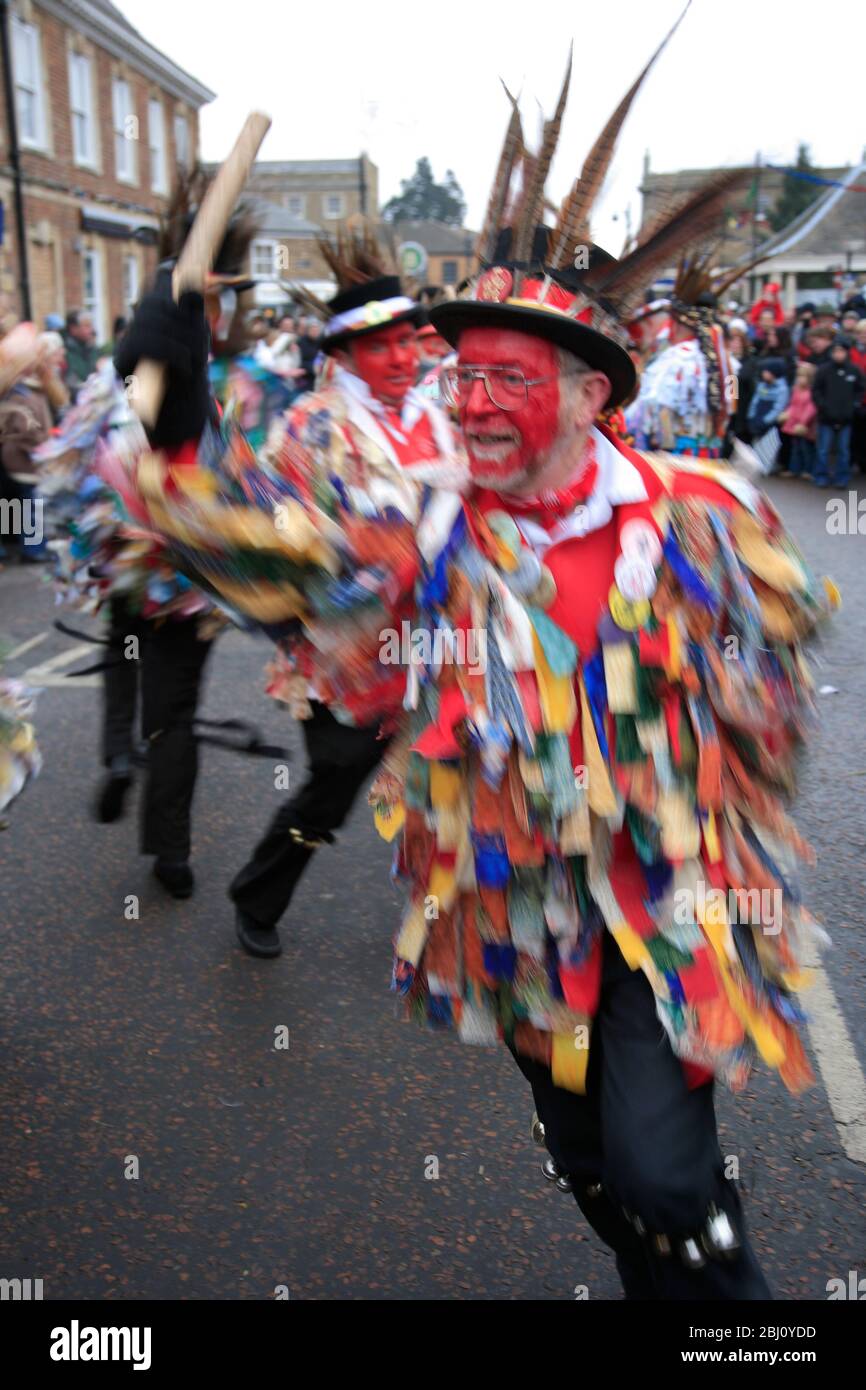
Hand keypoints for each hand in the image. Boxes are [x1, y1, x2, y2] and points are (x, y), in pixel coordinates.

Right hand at [114, 263, 207, 380]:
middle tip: (202, 345)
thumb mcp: (197, 338)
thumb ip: (193, 311)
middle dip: (181, 321)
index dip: (164, 278)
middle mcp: (139, 325)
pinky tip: (182, 366)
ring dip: (179, 340)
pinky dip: (169, 351)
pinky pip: (143, 342)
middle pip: (153, 303)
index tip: (170, 265)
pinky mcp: (121, 360)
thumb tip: (189, 282)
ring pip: (148, 321)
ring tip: (192, 360)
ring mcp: (127, 340)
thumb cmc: (188, 373)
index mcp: (159, 317)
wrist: (181, 410)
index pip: (159, 292)